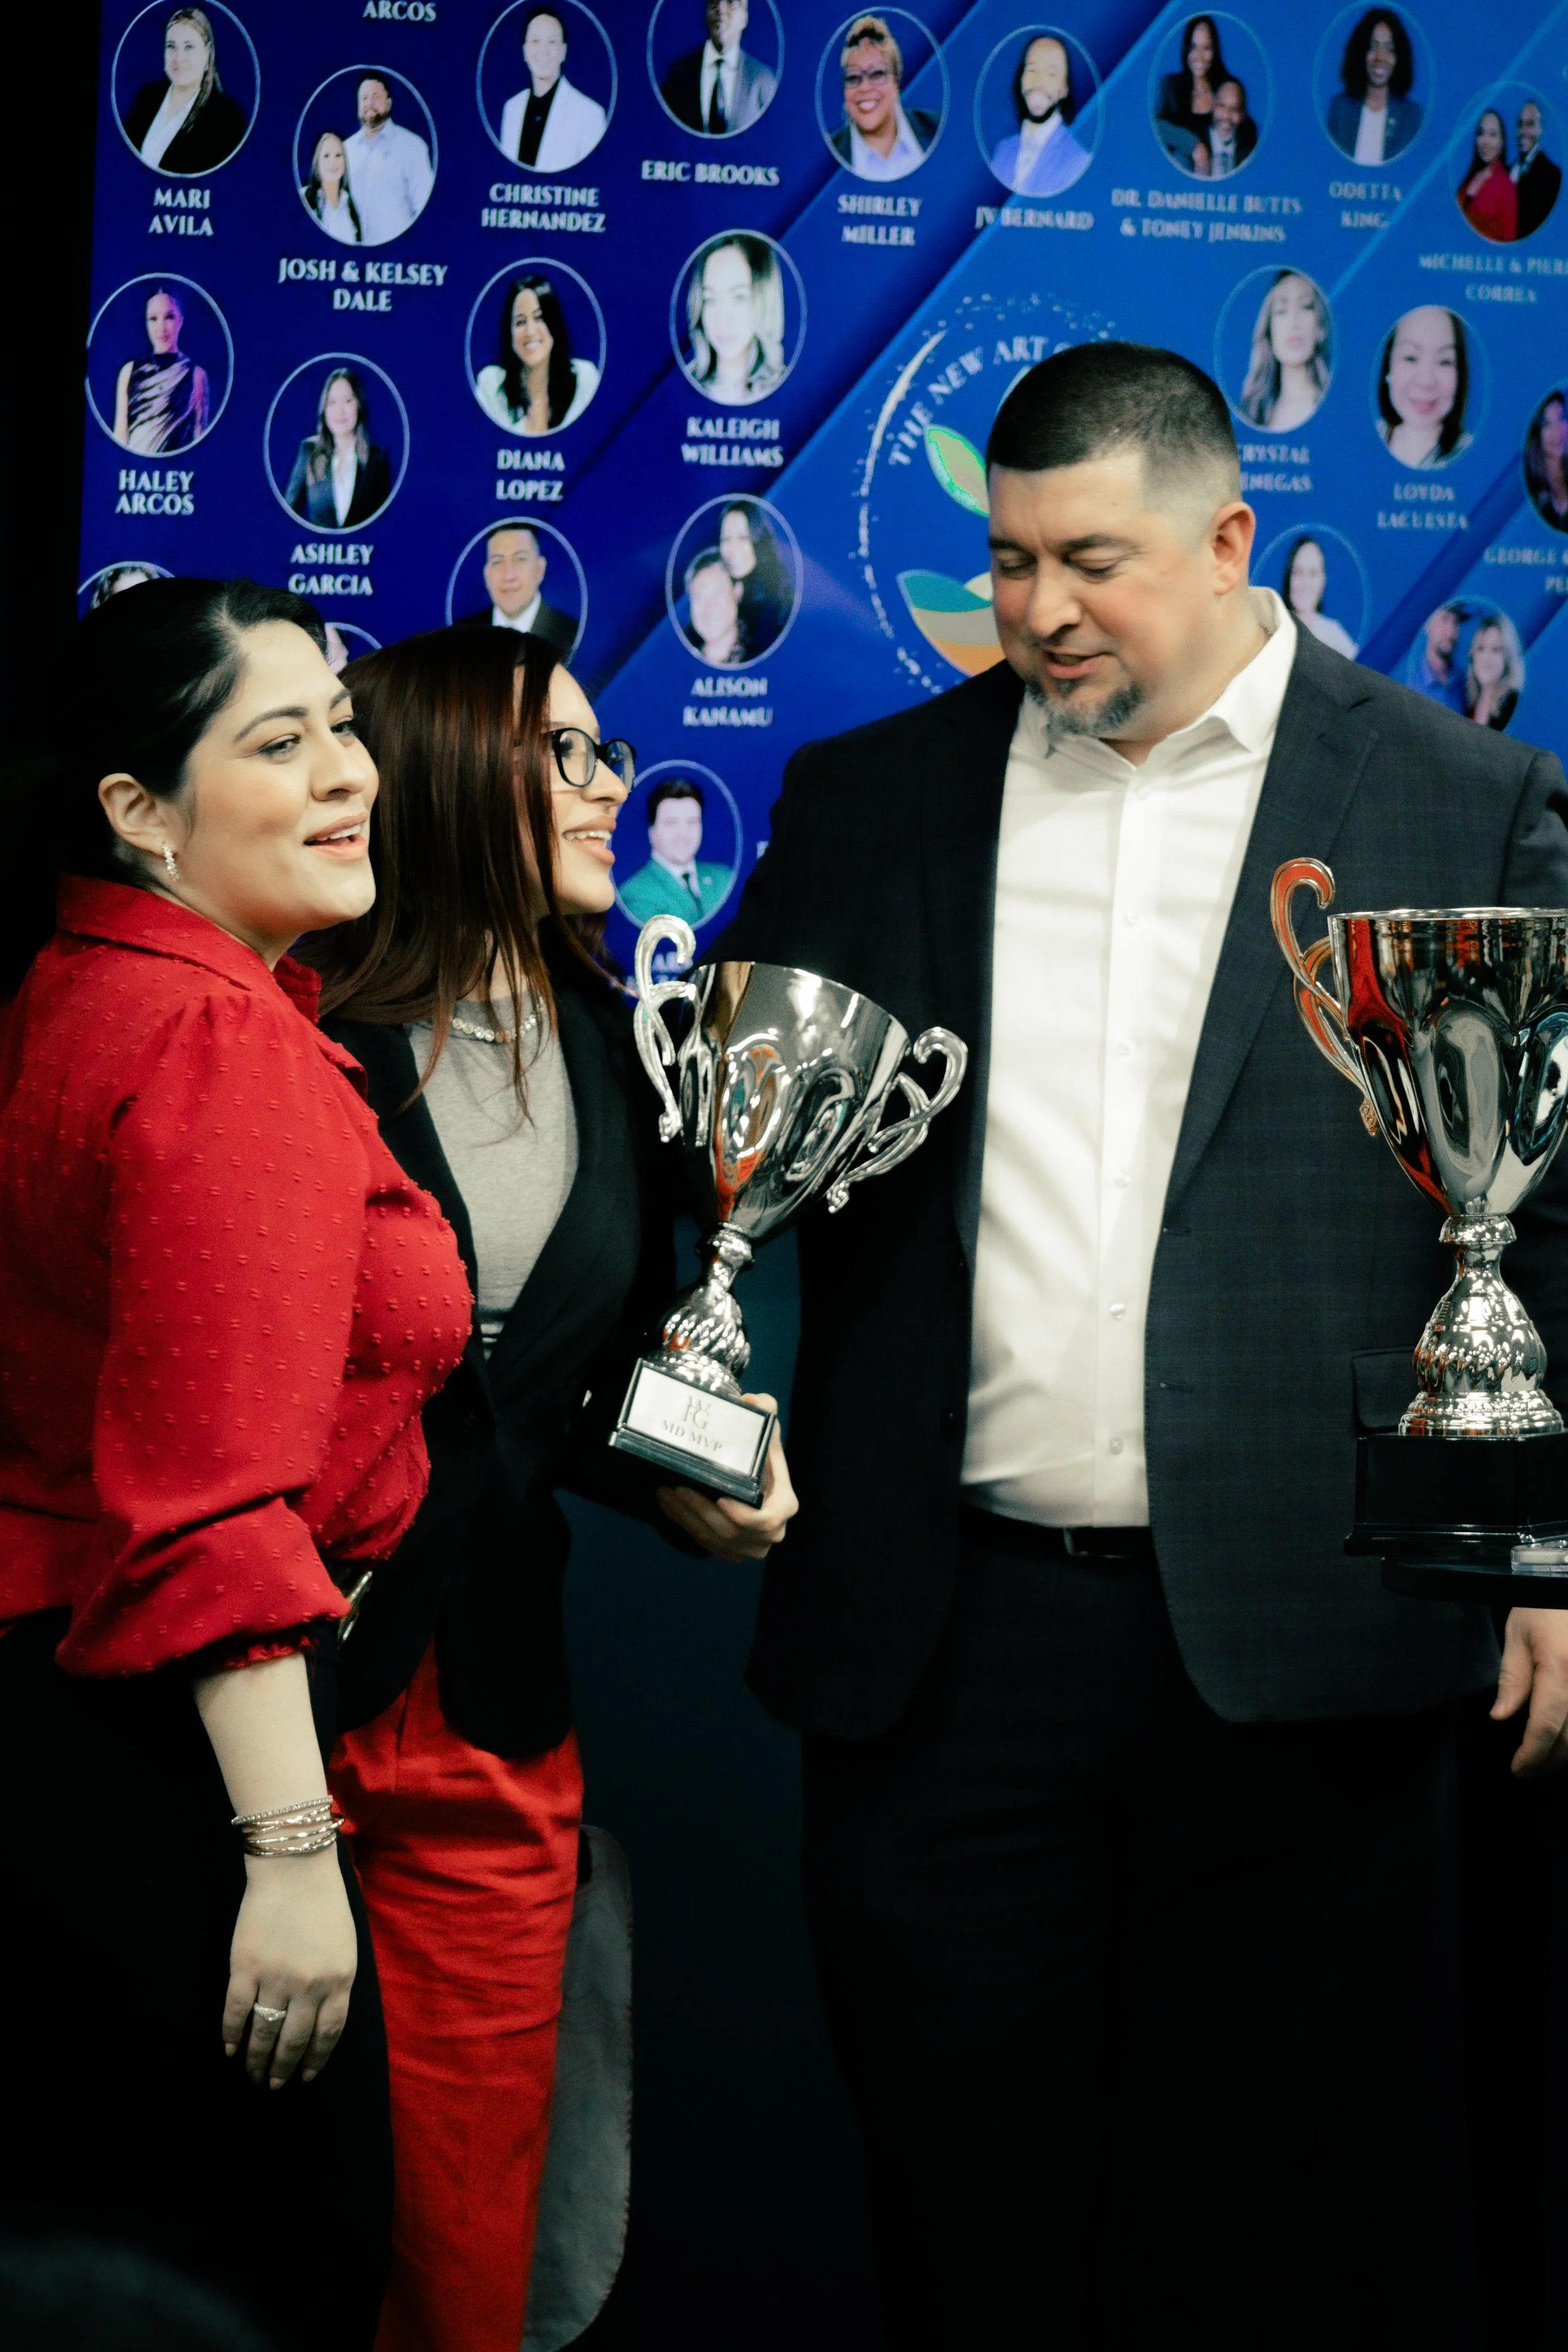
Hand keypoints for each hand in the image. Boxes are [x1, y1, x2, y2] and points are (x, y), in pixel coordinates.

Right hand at [221, 1844, 357, 2087]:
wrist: (294, 1869)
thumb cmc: (324, 1905)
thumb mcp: (345, 1946)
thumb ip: (336, 1984)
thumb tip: (321, 2023)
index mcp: (339, 1980)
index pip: (327, 2035)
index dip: (315, 2060)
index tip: (305, 2077)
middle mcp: (309, 1985)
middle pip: (294, 2041)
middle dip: (282, 2068)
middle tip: (273, 2084)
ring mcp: (276, 1977)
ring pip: (264, 2032)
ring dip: (256, 2059)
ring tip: (252, 2075)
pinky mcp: (245, 1967)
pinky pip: (236, 2011)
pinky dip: (231, 2035)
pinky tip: (230, 2049)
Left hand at [655, 1392, 798, 1563]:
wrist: (758, 1479)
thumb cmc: (763, 1456)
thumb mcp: (768, 1431)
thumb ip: (766, 1410)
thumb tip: (749, 1401)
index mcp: (784, 1505)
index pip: (766, 1521)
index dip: (742, 1516)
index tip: (719, 1499)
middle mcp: (771, 1532)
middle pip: (732, 1532)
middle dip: (701, 1512)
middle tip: (677, 1488)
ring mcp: (752, 1547)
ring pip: (715, 1540)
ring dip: (687, 1517)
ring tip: (666, 1494)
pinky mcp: (733, 1552)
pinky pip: (706, 1544)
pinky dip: (685, 1525)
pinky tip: (668, 1506)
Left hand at [1492, 1606, 1567, 1775]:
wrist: (1566, 1584)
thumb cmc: (1544, 1605)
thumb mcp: (1518, 1635)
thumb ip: (1513, 1679)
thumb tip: (1501, 1717)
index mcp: (1560, 1667)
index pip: (1546, 1724)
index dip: (1532, 1753)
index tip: (1518, 1769)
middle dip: (1549, 1760)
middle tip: (1527, 1768)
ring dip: (1567, 1753)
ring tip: (1545, 1758)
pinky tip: (1565, 1740)